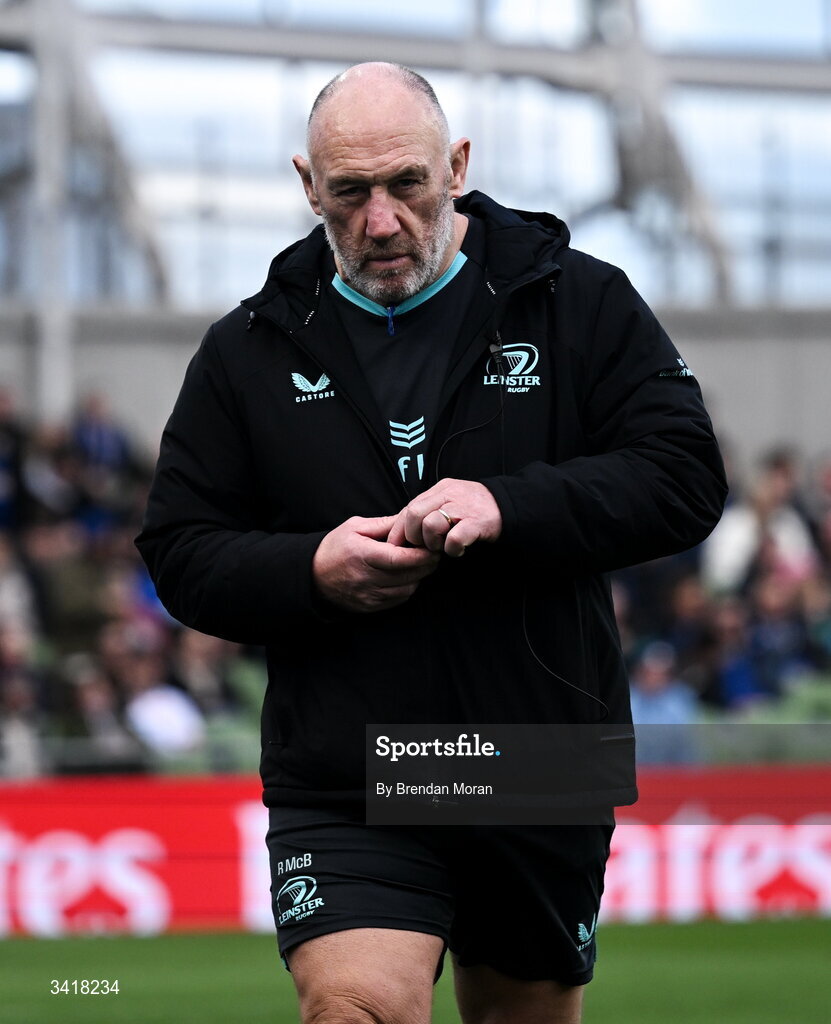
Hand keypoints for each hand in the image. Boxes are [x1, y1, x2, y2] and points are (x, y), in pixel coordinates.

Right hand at [312, 515, 439, 612]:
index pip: (398, 558)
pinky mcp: (370, 606)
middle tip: (434, 553)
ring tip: (421, 564)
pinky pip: (399, 599)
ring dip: (418, 577)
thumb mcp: (355, 527)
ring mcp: (369, 595)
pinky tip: (407, 576)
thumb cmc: (334, 548)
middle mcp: (366, 578)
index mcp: (362, 554)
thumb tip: (409, 519)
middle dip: (426, 565)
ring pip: (407, 589)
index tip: (432, 548)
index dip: (420, 555)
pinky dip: (408, 587)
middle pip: (407, 575)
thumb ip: (384, 524)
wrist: (312, 576)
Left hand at [387, 479, 501, 556]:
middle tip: (424, 546)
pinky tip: (458, 550)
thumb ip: (429, 509)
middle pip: (414, 514)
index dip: (399, 529)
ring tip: (443, 546)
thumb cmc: (476, 508)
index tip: (397, 545)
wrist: (510, 505)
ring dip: (433, 543)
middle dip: (413, 536)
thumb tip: (402, 528)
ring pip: (430, 525)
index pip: (409, 507)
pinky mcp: (476, 522)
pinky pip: (454, 539)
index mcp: (440, 489)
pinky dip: (452, 549)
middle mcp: (449, 495)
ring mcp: (463, 508)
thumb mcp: (451, 500)